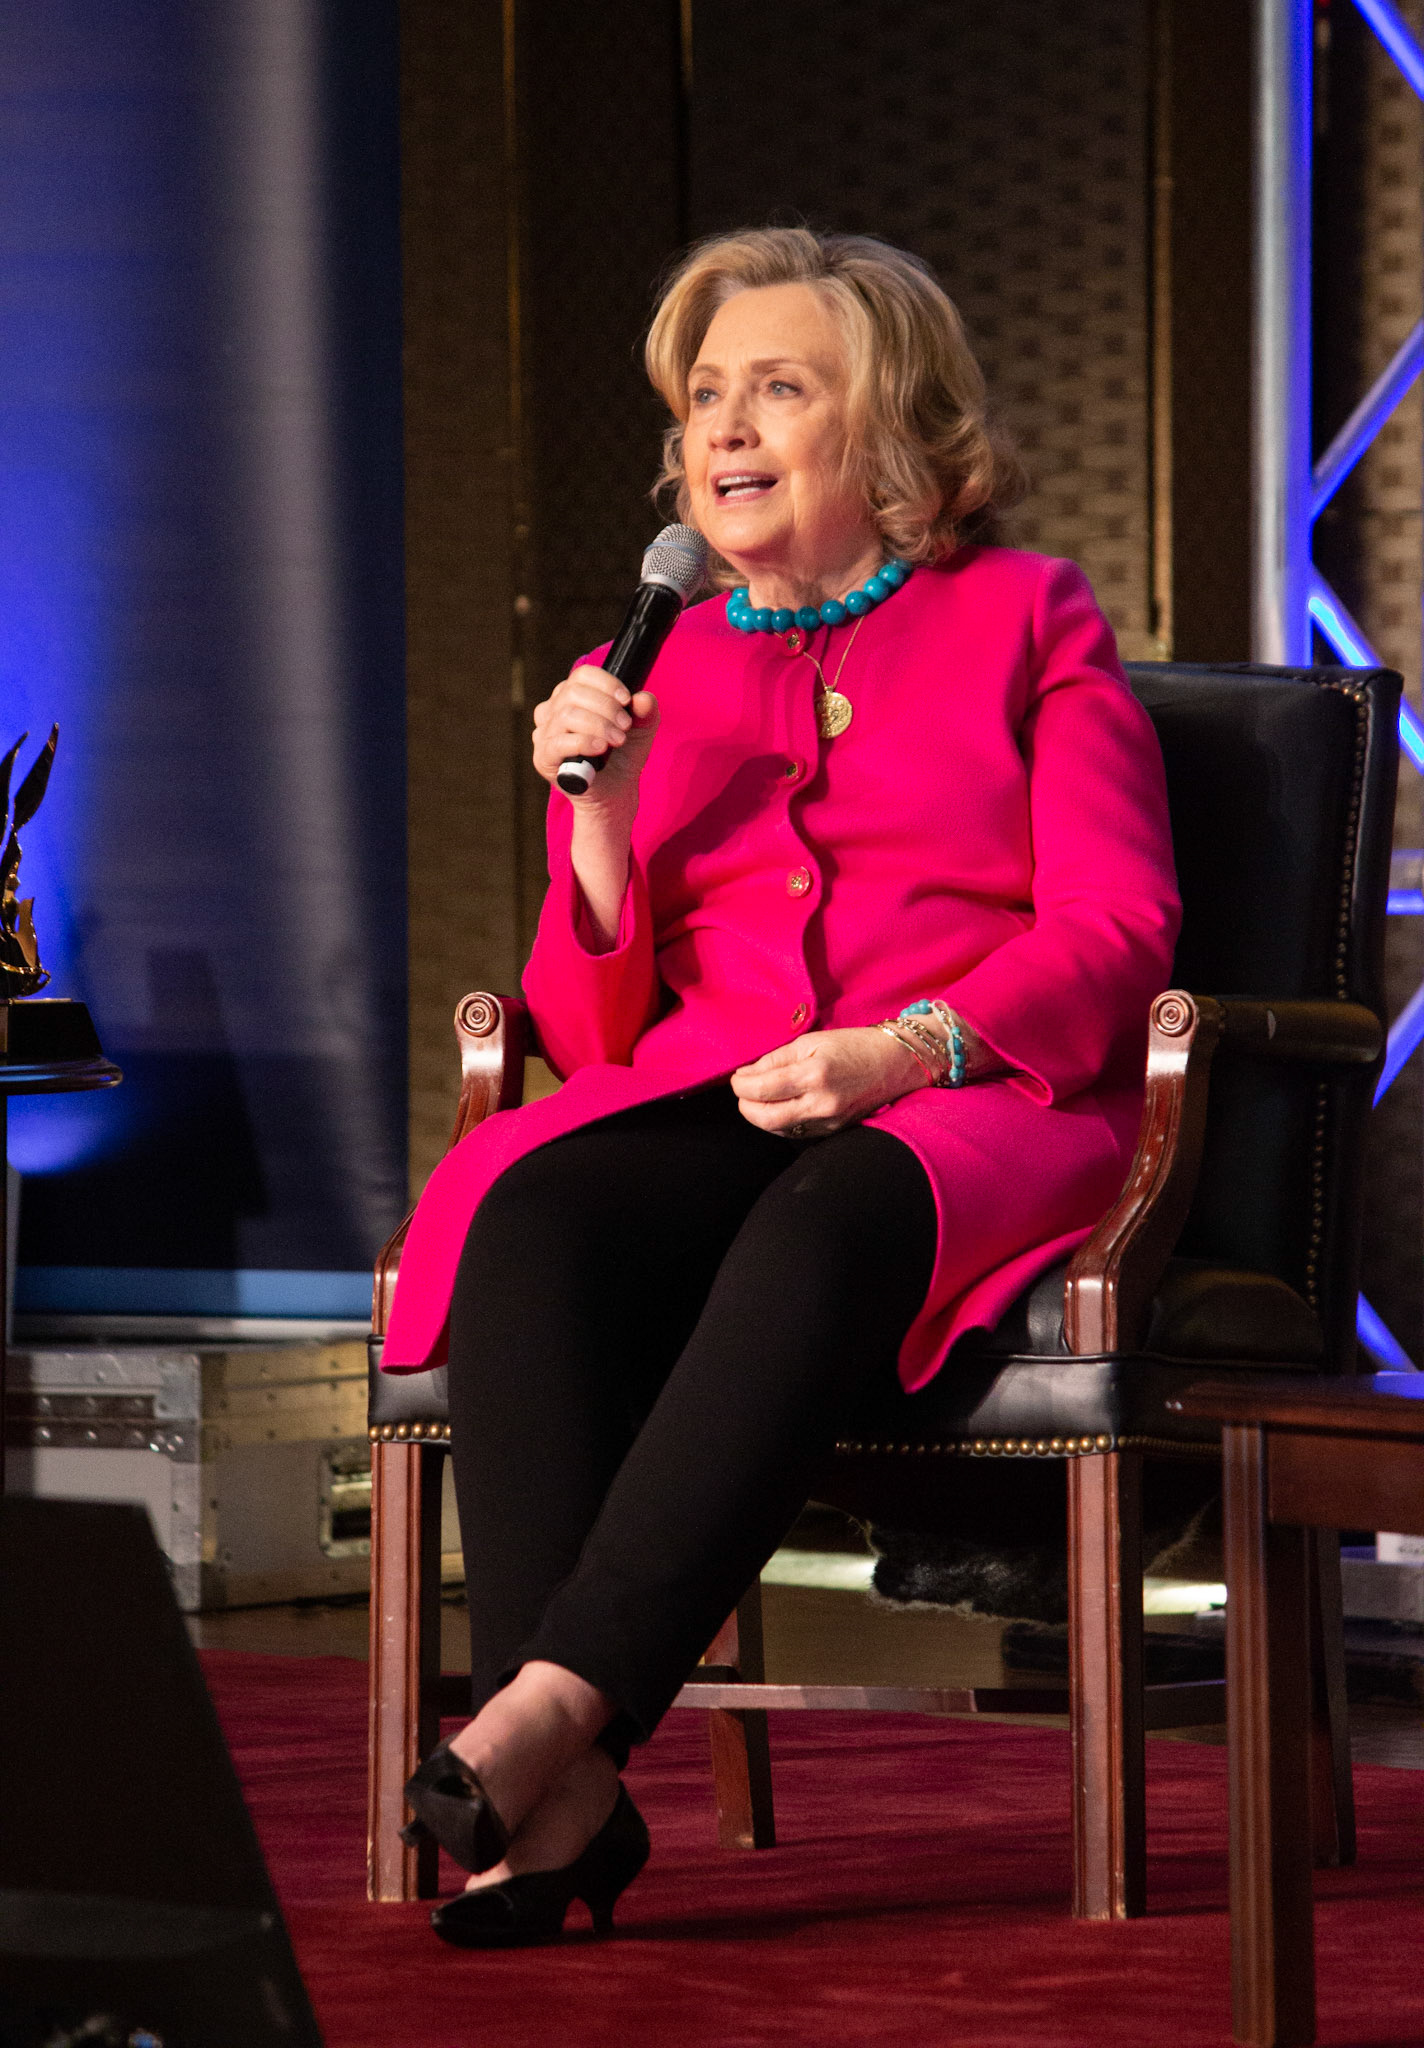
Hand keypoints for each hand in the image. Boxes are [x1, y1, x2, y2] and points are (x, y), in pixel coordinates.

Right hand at [532, 664, 659, 810]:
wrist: (616, 791)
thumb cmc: (623, 755)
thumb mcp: (641, 729)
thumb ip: (646, 711)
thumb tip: (643, 698)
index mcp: (571, 697)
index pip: (582, 675)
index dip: (606, 683)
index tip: (626, 700)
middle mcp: (552, 711)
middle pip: (573, 692)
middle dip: (606, 706)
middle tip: (625, 725)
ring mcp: (544, 734)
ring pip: (566, 715)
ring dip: (598, 724)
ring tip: (618, 739)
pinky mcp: (543, 758)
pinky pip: (557, 743)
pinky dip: (583, 742)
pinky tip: (601, 747)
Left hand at [730, 1027, 927, 1137]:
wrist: (895, 1063)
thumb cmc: (853, 1045)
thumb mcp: (811, 1041)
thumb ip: (776, 1059)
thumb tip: (747, 1074)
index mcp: (814, 1074)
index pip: (762, 1089)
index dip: (741, 1085)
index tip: (736, 1078)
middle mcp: (821, 1102)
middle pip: (764, 1117)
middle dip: (745, 1106)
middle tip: (742, 1092)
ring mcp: (829, 1121)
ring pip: (778, 1129)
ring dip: (760, 1115)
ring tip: (758, 1098)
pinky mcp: (834, 1131)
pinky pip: (796, 1132)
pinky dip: (780, 1121)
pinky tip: (779, 1107)